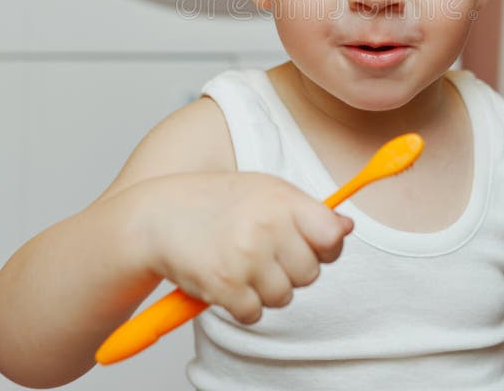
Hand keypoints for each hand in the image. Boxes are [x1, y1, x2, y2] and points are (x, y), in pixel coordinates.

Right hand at [135, 172, 353, 324]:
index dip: (326, 246)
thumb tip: (346, 229)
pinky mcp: (224, 286)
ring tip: (241, 262)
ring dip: (265, 288)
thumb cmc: (216, 201)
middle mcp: (267, 226)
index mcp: (282, 198)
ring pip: (284, 297)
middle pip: (310, 273)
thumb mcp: (264, 191)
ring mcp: (246, 257)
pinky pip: (254, 313)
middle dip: (291, 269)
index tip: (312, 245)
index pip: (332, 236)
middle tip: (264, 252)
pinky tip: (225, 277)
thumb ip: (306, 210)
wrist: (157, 216)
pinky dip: (241, 304)